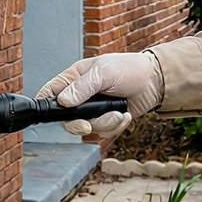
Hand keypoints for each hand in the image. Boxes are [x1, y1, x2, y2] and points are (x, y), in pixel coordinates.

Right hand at [35, 51, 162, 138]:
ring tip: (118, 112)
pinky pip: (104, 132)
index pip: (51, 93)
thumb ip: (83, 87)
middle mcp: (81, 96)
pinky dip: (116, 126)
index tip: (54, 115)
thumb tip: (63, 101)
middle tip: (88, 126)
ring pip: (88, 128)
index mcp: (74, 78)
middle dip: (79, 125)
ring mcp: (94, 109)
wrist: (155, 81)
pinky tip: (125, 114)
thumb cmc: (129, 69)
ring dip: (105, 124)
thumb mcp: (104, 73)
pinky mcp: (107, 119)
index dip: (47, 105)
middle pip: (67, 119)